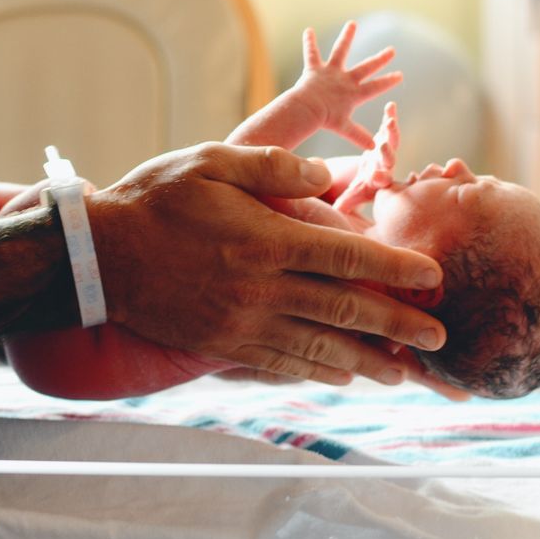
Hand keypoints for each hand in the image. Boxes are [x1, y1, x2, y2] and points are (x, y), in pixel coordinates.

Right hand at [86, 142, 445, 387]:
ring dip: (368, 361)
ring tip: (403, 373)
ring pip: (319, 348)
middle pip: (345, 310)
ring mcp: (242, 323)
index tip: (433, 279)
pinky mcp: (222, 344)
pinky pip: (280, 364)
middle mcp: (261, 288)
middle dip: (399, 326)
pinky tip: (341, 377)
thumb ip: (274, 166)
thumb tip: (328, 175)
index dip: (395, 268)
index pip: (347, 257)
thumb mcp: (211, 161)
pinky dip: (317, 372)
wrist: (98, 257)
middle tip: (442, 338)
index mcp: (265, 239)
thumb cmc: (155, 200)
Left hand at [291, 22, 402, 149]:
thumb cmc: (325, 120)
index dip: (388, 81)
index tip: (400, 75)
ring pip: (341, 51)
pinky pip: (312, 53)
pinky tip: (308, 30)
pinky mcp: (315, 69)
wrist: (308, 110)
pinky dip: (309, 42)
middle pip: (366, 67)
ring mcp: (331, 72)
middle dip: (380, 59)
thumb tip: (373, 149)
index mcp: (354, 93)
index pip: (375, 87)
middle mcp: (345, 79)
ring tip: (352, 24)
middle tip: (391, 50)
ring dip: (347, 37)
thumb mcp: (344, 128)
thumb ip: (358, 136)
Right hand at [334, 102, 398, 213]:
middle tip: (383, 148)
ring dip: (391, 132)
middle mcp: (385, 166)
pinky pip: (388, 127)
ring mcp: (386, 151)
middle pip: (388, 160)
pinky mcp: (384, 138)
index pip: (381, 181)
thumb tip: (338, 212)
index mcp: (378, 181)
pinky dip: (389, 116)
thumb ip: (345, 203)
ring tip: (389, 121)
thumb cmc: (360, 189)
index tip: (377, 178)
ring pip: (391, 141)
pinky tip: (390, 106)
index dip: (380, 179)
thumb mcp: (351, 197)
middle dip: (386, 153)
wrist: (368, 177)